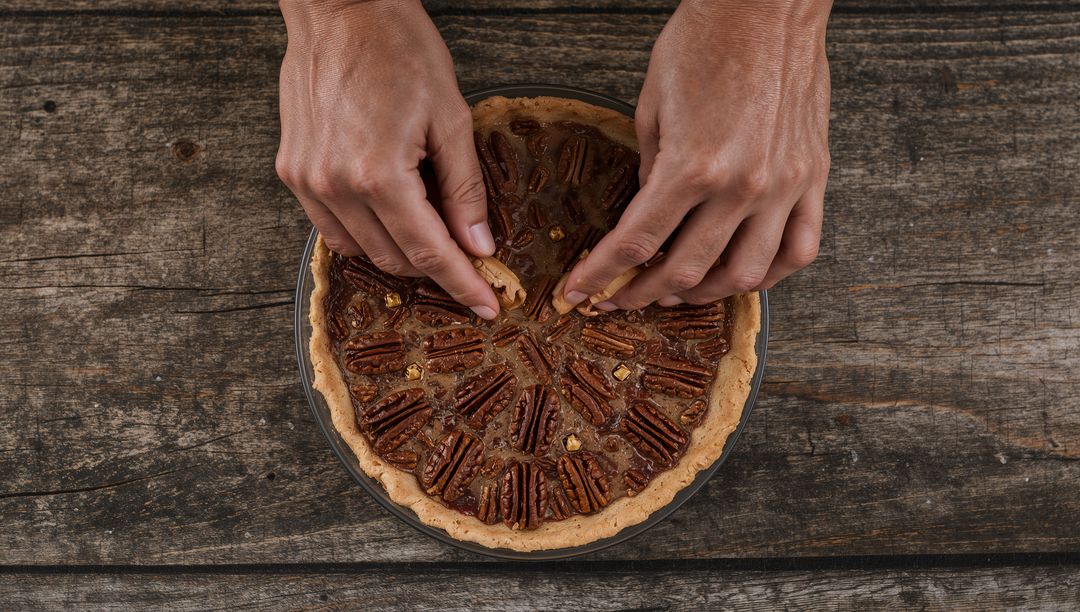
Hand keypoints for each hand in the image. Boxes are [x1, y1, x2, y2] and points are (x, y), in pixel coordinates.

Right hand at [275, 0, 499, 318]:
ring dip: (398, 251)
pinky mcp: (292, 170)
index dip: (463, 284)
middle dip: (435, 267)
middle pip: (395, 258)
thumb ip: (464, 189)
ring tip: (428, 229)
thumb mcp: (451, 117)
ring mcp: (308, 179)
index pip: (430, 252)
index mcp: (380, 174)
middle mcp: (336, 185)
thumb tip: (478, 244)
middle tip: (467, 259)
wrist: (340, 7)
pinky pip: (330, 226)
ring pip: (360, 250)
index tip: (486, 306)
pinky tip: (388, 214)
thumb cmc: (398, 48)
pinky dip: (364, 232)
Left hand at [560, 0, 830, 309]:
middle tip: (623, 297)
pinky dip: (770, 274)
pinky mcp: (812, 178)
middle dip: (642, 292)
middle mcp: (741, 186)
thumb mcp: (651, 107)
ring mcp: (782, 186)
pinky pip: (800, 249)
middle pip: (685, 270)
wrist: (765, 5)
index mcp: (691, 167)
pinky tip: (744, 275)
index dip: (601, 275)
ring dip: (704, 294)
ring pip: (745, 274)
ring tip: (679, 293)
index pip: (636, 243)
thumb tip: (646, 215)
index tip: (582, 292)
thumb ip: (649, 170)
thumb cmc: (703, 43)